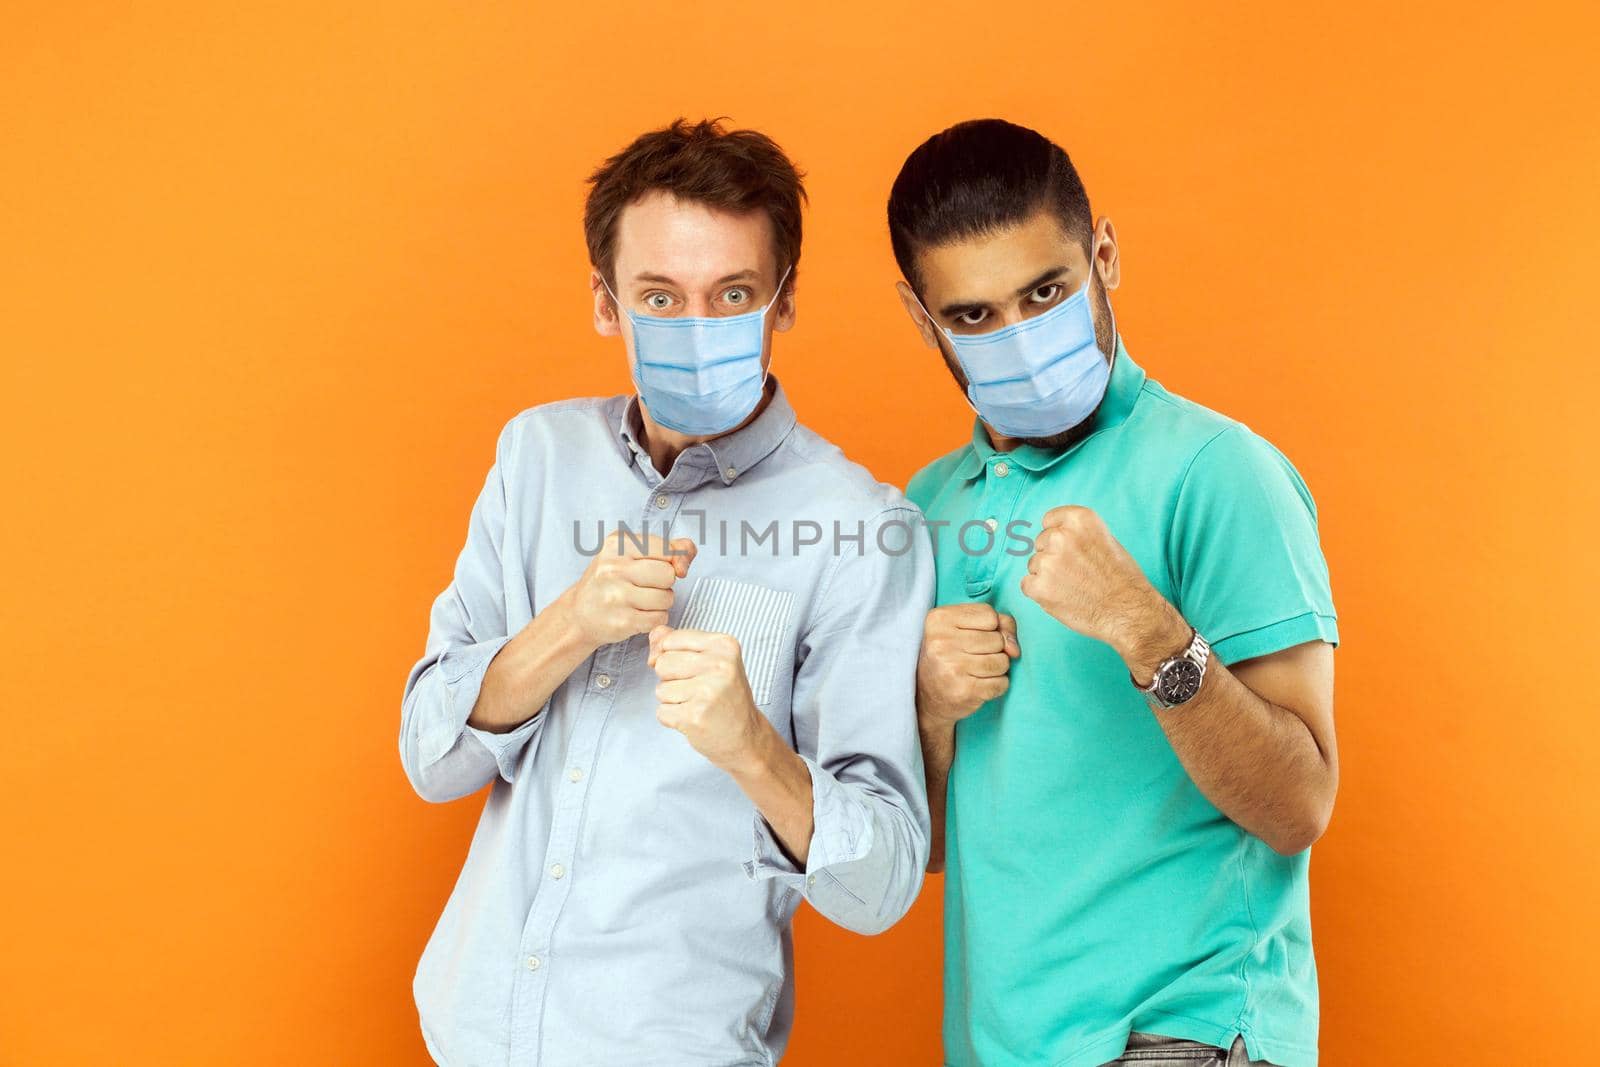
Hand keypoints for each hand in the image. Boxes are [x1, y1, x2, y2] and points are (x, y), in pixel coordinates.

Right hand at [566, 532, 695, 648]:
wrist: (579, 613)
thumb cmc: (610, 580)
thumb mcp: (632, 553)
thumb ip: (668, 548)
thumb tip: (687, 556)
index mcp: (617, 544)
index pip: (667, 550)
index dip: (672, 561)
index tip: (660, 567)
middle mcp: (613, 567)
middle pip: (669, 574)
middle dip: (664, 583)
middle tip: (645, 586)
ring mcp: (616, 595)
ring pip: (667, 598)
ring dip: (661, 603)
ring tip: (641, 600)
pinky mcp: (621, 621)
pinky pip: (659, 618)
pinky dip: (654, 618)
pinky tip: (638, 614)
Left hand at [648, 626, 766, 772]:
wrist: (746, 737)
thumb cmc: (726, 697)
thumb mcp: (712, 661)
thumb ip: (679, 643)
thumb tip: (654, 634)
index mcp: (724, 645)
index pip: (671, 640)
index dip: (673, 657)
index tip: (696, 671)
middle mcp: (719, 665)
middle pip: (662, 664)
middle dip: (672, 680)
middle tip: (698, 691)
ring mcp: (707, 691)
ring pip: (660, 689)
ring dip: (673, 701)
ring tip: (698, 705)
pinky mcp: (695, 716)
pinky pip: (662, 712)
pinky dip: (673, 719)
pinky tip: (694, 719)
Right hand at [916, 603, 1019, 729]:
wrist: (926, 697)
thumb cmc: (948, 656)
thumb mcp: (963, 628)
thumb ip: (998, 624)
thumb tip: (1014, 649)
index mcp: (939, 619)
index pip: (989, 614)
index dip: (990, 627)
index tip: (974, 637)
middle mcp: (942, 641)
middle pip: (998, 639)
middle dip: (994, 650)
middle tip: (973, 657)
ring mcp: (952, 667)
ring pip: (1002, 662)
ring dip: (997, 669)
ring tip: (977, 671)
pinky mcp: (964, 691)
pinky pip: (1001, 683)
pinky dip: (997, 685)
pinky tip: (979, 685)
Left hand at [1020, 506, 1185, 664]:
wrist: (1128, 611)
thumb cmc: (1121, 578)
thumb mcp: (1105, 539)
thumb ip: (1078, 534)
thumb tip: (1053, 534)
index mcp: (1079, 520)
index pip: (1049, 520)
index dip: (1058, 536)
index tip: (1069, 549)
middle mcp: (1061, 536)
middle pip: (1040, 543)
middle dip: (1053, 557)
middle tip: (1076, 573)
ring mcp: (1048, 562)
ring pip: (1034, 565)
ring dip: (1047, 576)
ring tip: (1073, 587)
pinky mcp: (1038, 587)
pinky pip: (1028, 584)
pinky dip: (1040, 593)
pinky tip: (1063, 597)